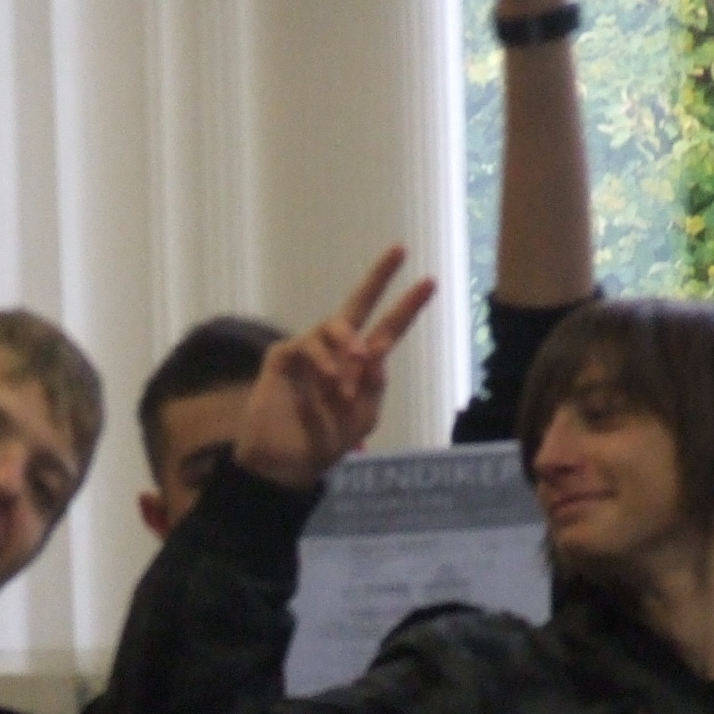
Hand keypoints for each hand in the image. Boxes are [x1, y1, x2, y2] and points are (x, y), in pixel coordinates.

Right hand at [233, 248, 436, 488]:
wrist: (286, 462)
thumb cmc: (325, 443)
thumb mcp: (364, 418)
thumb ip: (376, 385)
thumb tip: (379, 350)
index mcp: (361, 365)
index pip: (389, 328)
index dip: (408, 306)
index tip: (430, 281)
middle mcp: (337, 351)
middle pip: (358, 304)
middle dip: (379, 277)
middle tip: (398, 251)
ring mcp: (309, 352)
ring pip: (333, 325)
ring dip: (349, 342)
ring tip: (355, 364)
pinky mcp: (283, 357)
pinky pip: (306, 345)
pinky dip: (323, 360)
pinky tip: (329, 379)